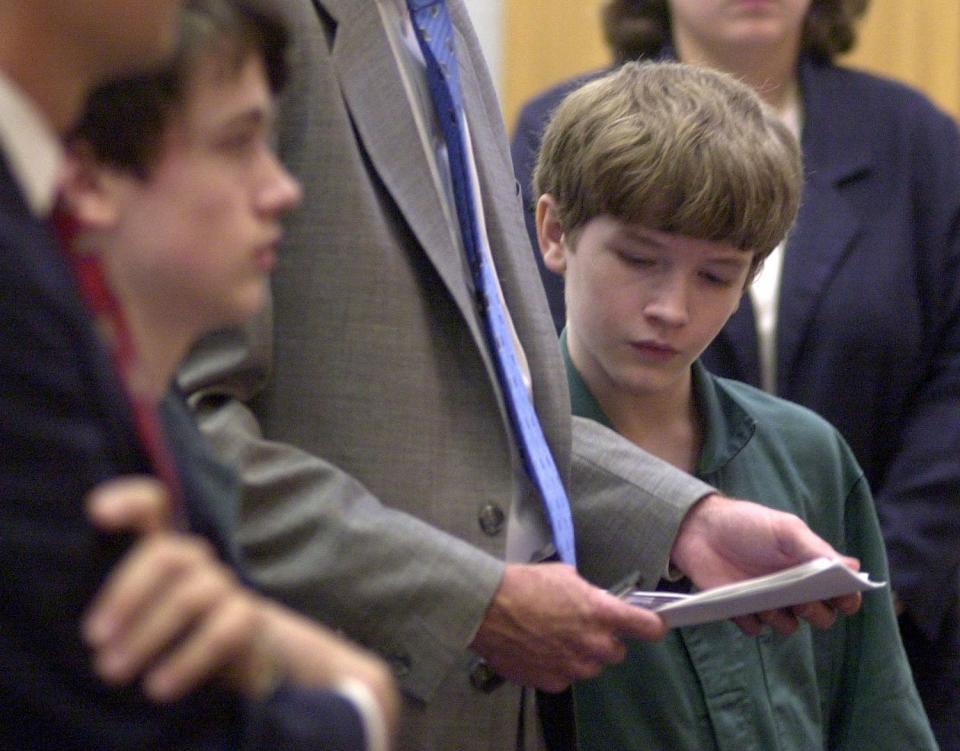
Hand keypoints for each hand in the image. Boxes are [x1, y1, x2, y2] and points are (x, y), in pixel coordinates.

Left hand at [83, 477, 267, 701]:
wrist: (238, 660)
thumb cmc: (170, 633)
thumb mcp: (137, 612)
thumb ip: (116, 602)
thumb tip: (84, 626)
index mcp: (163, 550)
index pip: (154, 505)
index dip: (130, 501)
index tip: (99, 513)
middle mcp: (197, 561)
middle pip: (167, 555)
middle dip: (127, 595)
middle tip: (95, 640)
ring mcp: (225, 587)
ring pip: (191, 596)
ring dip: (147, 635)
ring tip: (113, 671)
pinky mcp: (247, 619)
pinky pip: (221, 632)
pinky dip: (186, 661)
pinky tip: (158, 687)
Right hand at [469, 563, 665, 692]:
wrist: (487, 608)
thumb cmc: (524, 584)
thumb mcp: (565, 575)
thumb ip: (588, 593)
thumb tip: (594, 600)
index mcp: (601, 613)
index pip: (647, 627)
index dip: (652, 625)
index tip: (652, 624)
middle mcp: (593, 644)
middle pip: (618, 652)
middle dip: (605, 640)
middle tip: (584, 626)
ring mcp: (574, 667)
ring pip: (592, 667)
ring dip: (582, 655)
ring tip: (557, 637)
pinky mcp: (553, 682)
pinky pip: (566, 677)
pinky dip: (558, 666)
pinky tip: (540, 649)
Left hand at [671, 494, 861, 634]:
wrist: (700, 528)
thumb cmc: (747, 524)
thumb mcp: (786, 530)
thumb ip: (816, 550)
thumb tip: (854, 568)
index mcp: (809, 567)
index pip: (841, 594)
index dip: (846, 600)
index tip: (839, 598)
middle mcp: (793, 588)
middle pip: (821, 617)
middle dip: (816, 613)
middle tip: (800, 601)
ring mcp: (768, 601)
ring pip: (789, 627)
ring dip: (781, 619)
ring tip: (764, 600)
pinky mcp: (742, 611)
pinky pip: (755, 629)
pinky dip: (751, 621)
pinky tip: (741, 603)